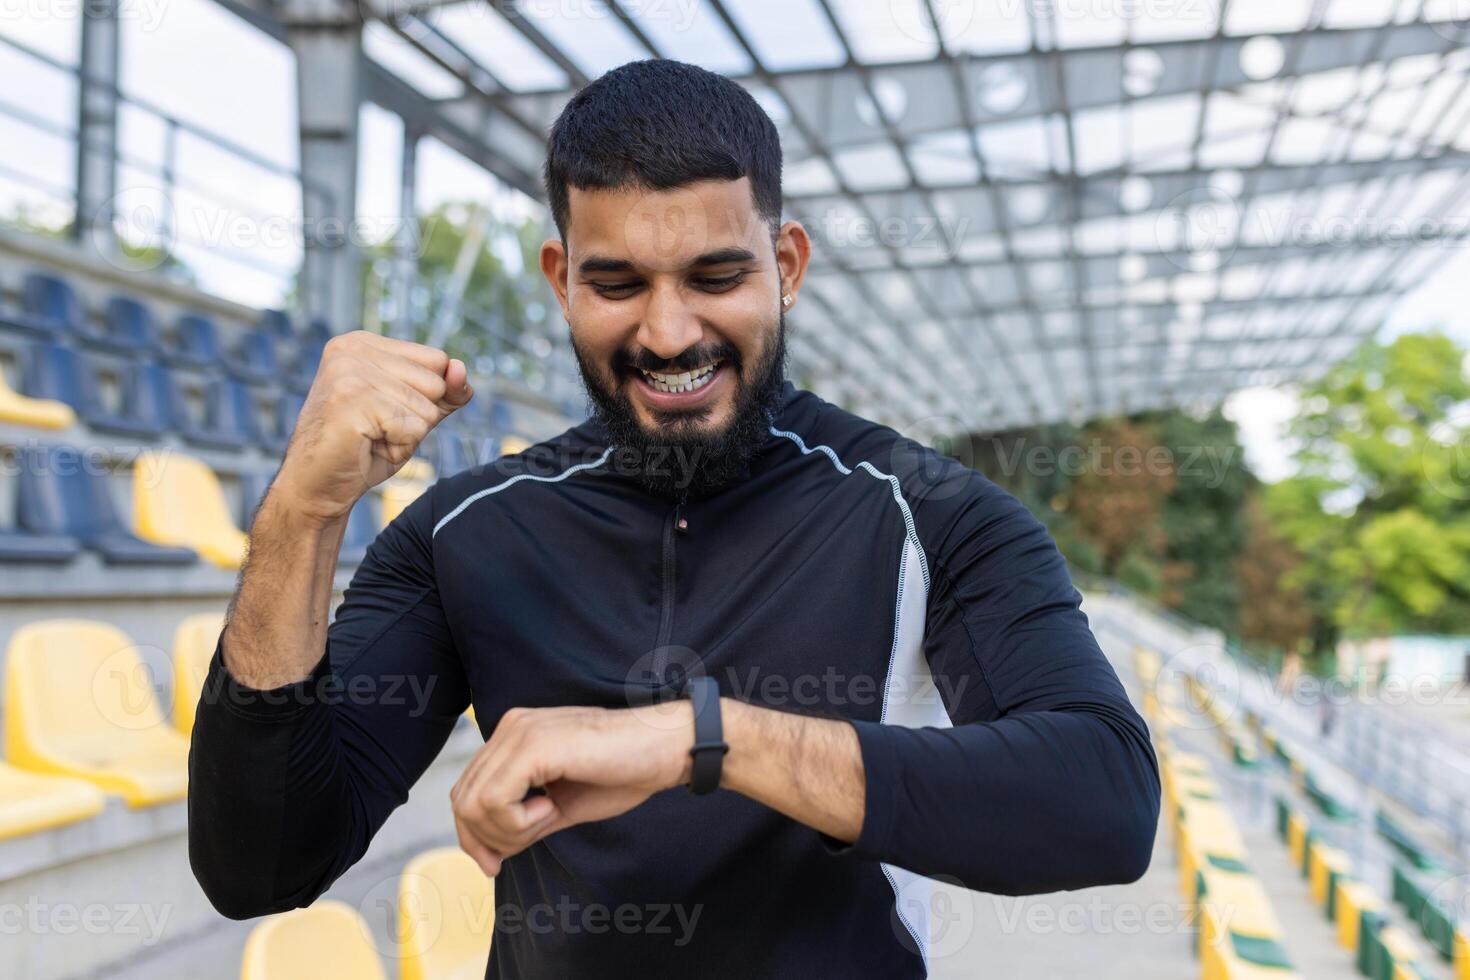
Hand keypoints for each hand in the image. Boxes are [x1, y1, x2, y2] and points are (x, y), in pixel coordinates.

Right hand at [272, 330, 473, 523]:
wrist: (317, 488)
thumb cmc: (364, 449)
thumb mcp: (413, 413)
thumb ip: (445, 391)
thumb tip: (460, 369)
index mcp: (363, 342)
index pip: (437, 360)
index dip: (424, 398)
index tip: (383, 412)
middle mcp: (352, 348)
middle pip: (435, 382)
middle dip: (416, 418)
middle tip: (375, 430)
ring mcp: (349, 372)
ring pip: (425, 408)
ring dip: (406, 436)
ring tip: (370, 439)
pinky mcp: (352, 400)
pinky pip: (413, 428)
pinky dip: (399, 448)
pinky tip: (366, 447)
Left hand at [450, 702, 694, 875]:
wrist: (666, 748)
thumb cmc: (624, 773)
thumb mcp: (561, 806)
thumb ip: (521, 822)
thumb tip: (487, 854)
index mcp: (515, 737)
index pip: (466, 792)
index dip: (472, 837)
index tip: (494, 865)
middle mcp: (510, 728)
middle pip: (463, 800)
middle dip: (486, 840)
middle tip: (525, 845)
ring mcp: (520, 732)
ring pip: (474, 804)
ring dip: (508, 830)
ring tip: (549, 817)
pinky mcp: (533, 745)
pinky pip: (496, 801)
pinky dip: (519, 821)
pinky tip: (551, 809)